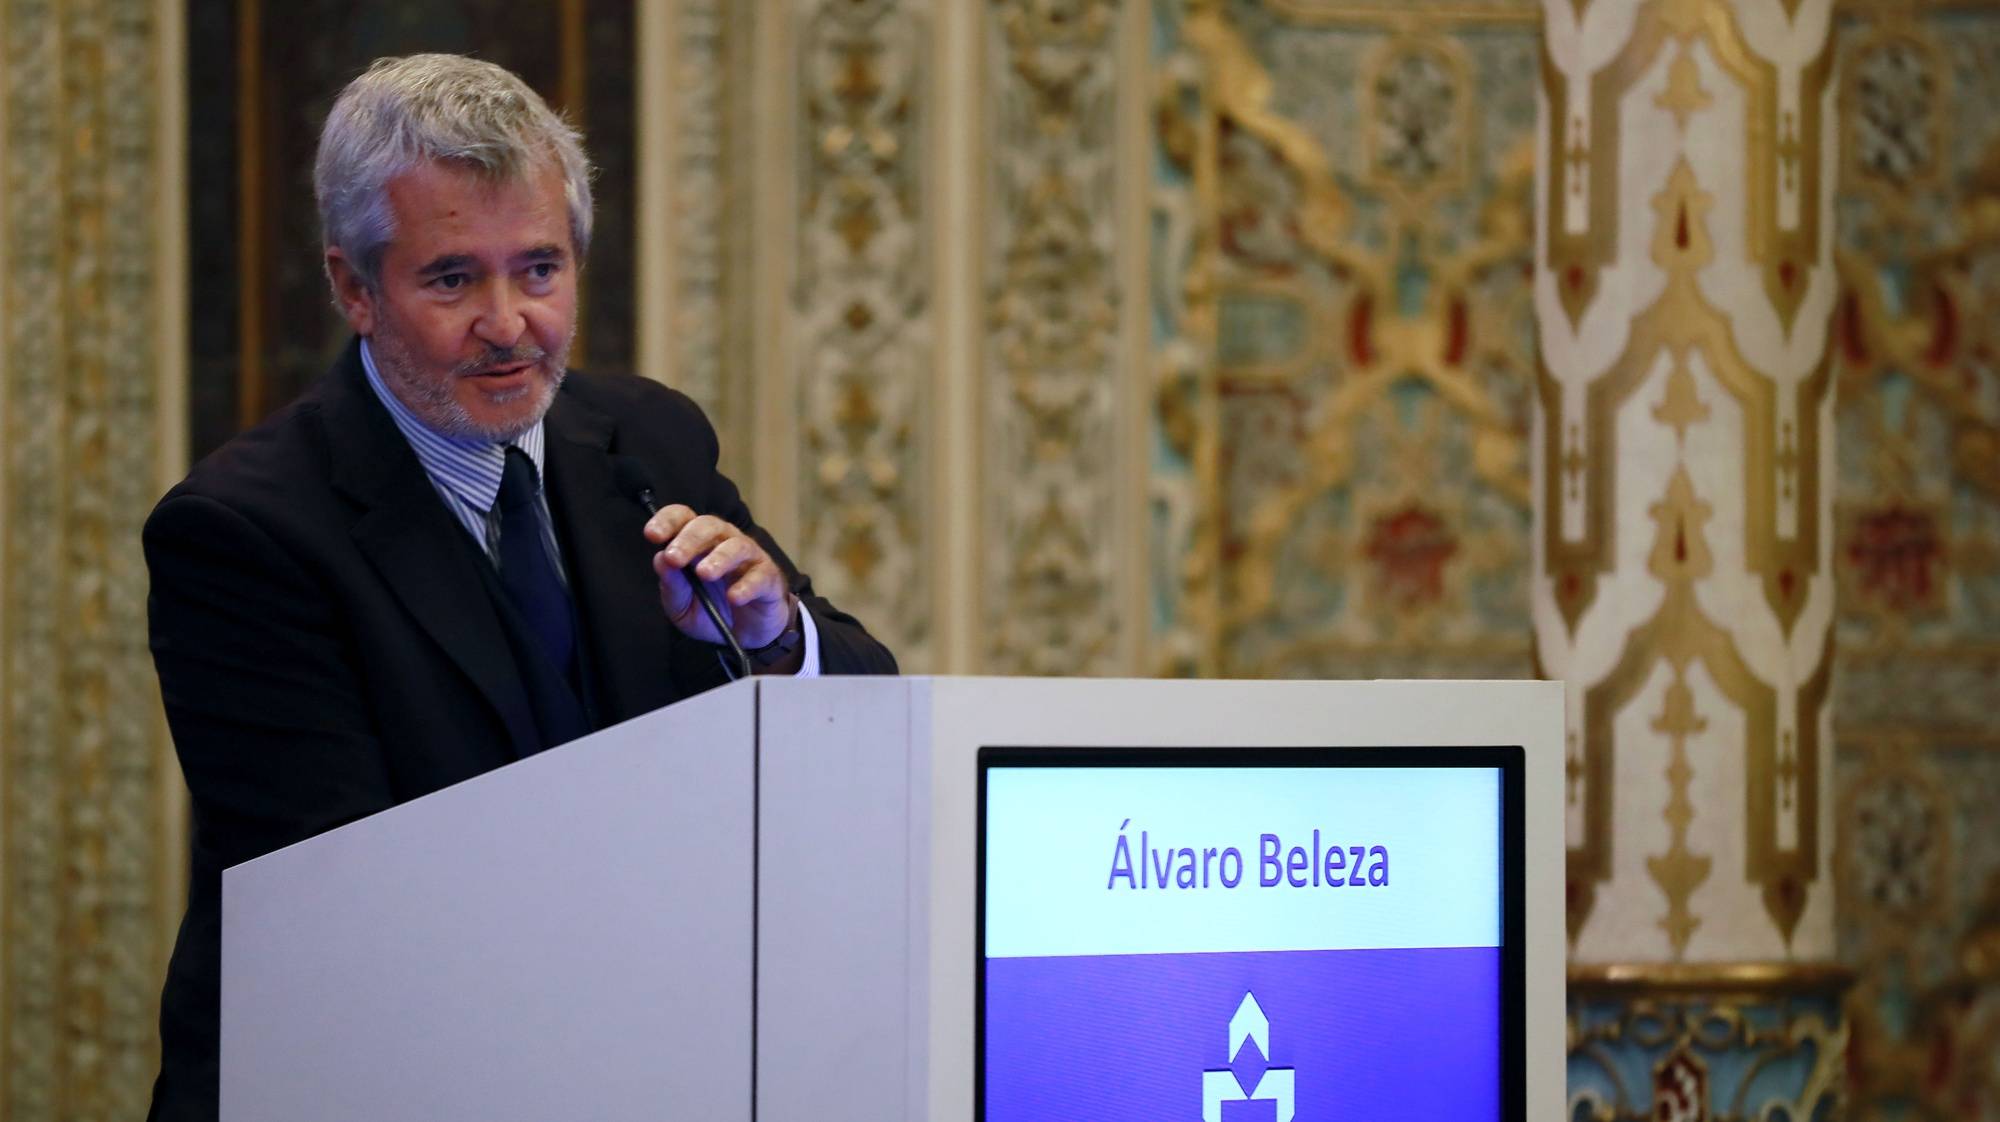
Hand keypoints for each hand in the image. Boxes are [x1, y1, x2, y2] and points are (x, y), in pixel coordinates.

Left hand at [644, 505, 796, 649]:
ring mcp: (749, 558)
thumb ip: (672, 586)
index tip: (652, 535)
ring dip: (719, 557)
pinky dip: (746, 586)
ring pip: (736, 546)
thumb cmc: (712, 611)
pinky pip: (759, 575)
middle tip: (675, 557)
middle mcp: (723, 542)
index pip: (683, 518)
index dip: (667, 521)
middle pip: (709, 525)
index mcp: (698, 543)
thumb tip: (659, 559)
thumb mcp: (682, 606)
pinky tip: (733, 597)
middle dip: (689, 540)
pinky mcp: (768, 578)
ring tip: (704, 574)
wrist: (747, 635)